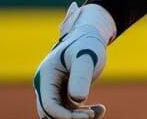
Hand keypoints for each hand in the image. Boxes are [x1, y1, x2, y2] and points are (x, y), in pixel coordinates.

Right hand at [33, 3, 114, 118]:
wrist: (90, 36)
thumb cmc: (87, 43)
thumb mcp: (86, 56)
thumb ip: (81, 76)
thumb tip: (77, 100)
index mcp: (46, 76)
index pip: (49, 105)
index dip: (64, 116)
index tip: (86, 116)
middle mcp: (46, 86)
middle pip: (51, 114)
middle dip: (70, 118)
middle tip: (92, 115)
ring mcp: (54, 91)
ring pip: (60, 115)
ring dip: (76, 118)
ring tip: (97, 112)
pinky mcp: (63, 95)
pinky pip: (69, 112)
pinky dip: (82, 114)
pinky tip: (100, 109)